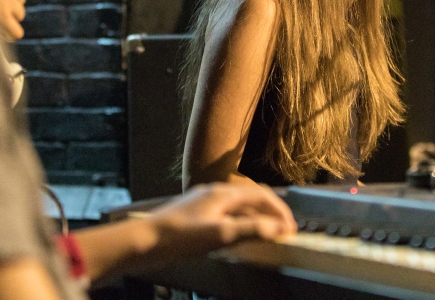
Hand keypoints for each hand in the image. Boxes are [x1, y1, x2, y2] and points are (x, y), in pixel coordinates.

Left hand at [149, 183, 296, 260]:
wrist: (142, 241)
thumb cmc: (179, 237)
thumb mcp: (220, 235)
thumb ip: (252, 230)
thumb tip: (279, 228)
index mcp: (224, 193)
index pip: (262, 195)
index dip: (280, 211)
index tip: (291, 227)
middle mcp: (216, 193)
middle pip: (252, 199)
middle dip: (271, 213)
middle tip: (283, 231)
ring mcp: (205, 203)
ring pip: (239, 207)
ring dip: (257, 218)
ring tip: (267, 235)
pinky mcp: (196, 215)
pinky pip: (227, 215)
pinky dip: (242, 223)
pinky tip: (239, 237)